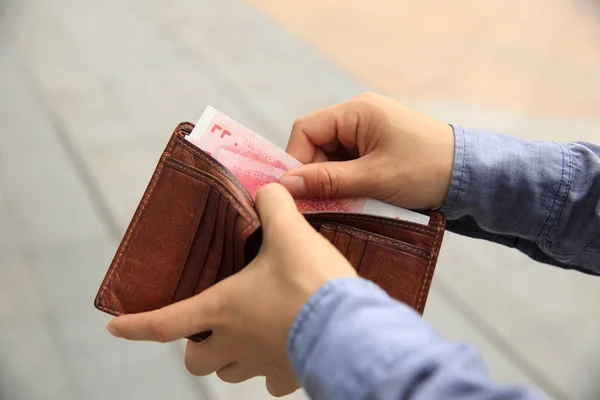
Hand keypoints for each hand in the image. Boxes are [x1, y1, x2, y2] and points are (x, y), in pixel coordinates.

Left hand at [105, 184, 356, 396]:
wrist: (351, 327)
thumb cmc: (313, 283)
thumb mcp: (291, 232)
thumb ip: (274, 204)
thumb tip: (269, 189)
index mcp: (222, 308)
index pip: (163, 323)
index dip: (134, 325)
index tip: (114, 328)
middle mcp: (235, 342)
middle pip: (195, 361)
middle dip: (196, 347)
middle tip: (209, 327)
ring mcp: (260, 363)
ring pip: (229, 375)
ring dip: (229, 359)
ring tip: (244, 337)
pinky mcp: (288, 375)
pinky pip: (268, 383)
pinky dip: (267, 372)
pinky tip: (279, 352)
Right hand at [279, 92, 454, 209]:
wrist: (471, 175)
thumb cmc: (426, 170)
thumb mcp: (373, 178)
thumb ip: (327, 181)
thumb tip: (285, 185)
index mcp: (357, 111)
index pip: (306, 129)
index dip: (296, 160)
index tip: (298, 191)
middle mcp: (359, 114)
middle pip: (316, 143)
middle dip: (316, 173)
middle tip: (322, 202)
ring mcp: (369, 130)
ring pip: (331, 155)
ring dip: (332, 179)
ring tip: (344, 201)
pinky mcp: (378, 145)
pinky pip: (348, 161)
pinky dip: (347, 180)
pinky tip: (356, 195)